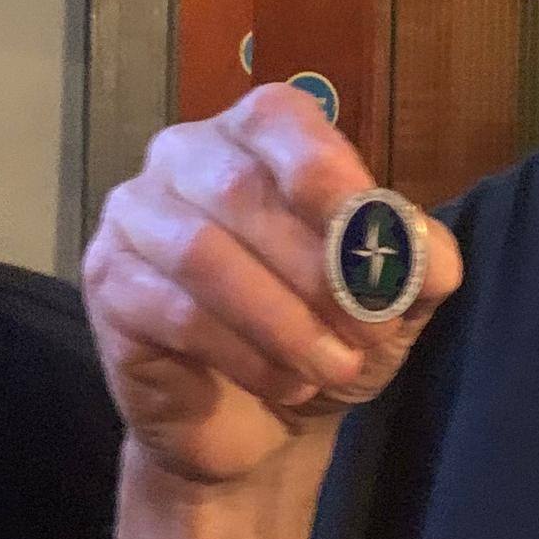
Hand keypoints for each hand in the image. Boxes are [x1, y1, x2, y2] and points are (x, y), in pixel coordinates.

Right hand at [82, 85, 462, 484]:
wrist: (260, 416)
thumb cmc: (327, 328)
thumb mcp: (395, 296)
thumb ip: (421, 261)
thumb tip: (429, 258)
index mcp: (259, 132)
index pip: (283, 121)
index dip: (331, 175)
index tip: (376, 238)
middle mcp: (186, 155)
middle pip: (245, 191)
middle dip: (320, 271)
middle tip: (370, 334)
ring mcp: (136, 216)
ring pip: (205, 255)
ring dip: (284, 321)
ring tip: (333, 369)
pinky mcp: (108, 285)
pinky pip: (174, 313)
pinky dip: (245, 354)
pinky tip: (286, 383)